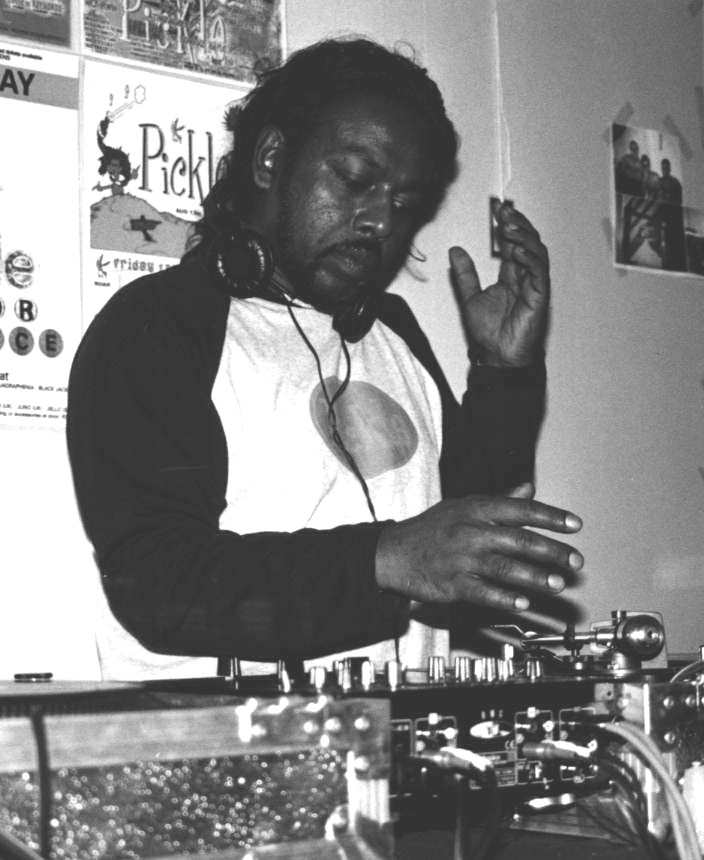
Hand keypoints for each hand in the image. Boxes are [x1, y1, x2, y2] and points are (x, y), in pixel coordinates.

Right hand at [375, 484, 582, 613]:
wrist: (392, 552)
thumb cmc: (432, 528)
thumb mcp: (463, 506)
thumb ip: (499, 501)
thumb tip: (528, 489)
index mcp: (476, 508)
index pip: (520, 509)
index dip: (550, 516)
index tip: (575, 525)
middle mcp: (470, 531)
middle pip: (518, 540)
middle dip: (551, 551)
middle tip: (575, 561)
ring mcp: (461, 559)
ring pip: (505, 567)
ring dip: (535, 577)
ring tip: (557, 584)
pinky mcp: (452, 584)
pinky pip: (484, 592)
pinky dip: (505, 598)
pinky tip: (523, 602)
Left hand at [449, 202, 549, 366]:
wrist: (497, 357)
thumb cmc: (489, 334)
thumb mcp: (469, 297)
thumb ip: (465, 275)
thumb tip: (455, 252)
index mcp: (510, 277)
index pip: (511, 244)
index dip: (507, 226)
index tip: (498, 210)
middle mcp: (524, 278)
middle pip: (527, 243)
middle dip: (518, 224)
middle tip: (505, 212)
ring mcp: (534, 286)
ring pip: (537, 253)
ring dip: (524, 237)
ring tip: (509, 227)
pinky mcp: (539, 296)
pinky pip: (539, 272)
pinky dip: (530, 259)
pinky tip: (516, 251)